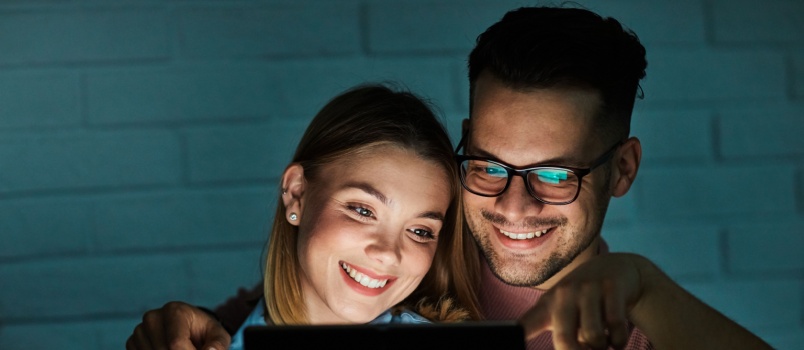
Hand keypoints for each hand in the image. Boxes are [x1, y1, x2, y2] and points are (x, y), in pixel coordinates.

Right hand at [126, 301, 230, 349]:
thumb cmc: (205, 333)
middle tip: (191, 348)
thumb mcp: (218, 336)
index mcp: (174, 311)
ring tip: (182, 348)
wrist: (189, 329)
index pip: (176, 344)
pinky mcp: (133, 341)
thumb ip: (218, 345)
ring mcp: (140, 329)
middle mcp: (153, 317)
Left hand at [518, 253, 647, 349]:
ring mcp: (587, 287)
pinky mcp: (611, 286)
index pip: (524, 326)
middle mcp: (563, 293)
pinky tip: (616, 338)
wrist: (615, 268)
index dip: (514, 339)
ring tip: (604, 344)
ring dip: (602, 348)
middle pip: (563, 340)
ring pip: (593, 336)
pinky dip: (619, 340)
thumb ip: (564, 339)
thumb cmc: (584, 302)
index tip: (505, 346)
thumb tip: (570, 349)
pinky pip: (615, 327)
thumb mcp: (566, 316)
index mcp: (546, 306)